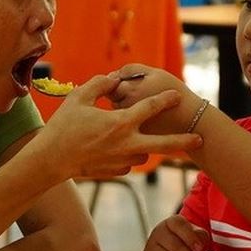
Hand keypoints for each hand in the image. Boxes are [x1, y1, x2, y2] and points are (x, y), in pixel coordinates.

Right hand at [39, 74, 201, 180]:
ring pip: (145, 155)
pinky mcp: (115, 172)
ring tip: (142, 140)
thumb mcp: (78, 98)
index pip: (149, 108)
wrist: (51, 160)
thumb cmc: (63, 127)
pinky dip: (127, 157)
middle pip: (163, 144)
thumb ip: (98, 85)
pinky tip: (118, 151)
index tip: (178, 95)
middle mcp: (126, 144)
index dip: (165, 99)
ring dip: (146, 147)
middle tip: (200, 139)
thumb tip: (112, 78)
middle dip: (183, 141)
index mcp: (120, 123)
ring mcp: (121, 161)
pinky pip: (129, 164)